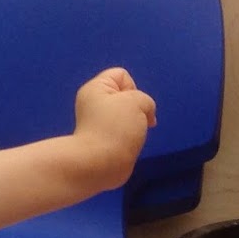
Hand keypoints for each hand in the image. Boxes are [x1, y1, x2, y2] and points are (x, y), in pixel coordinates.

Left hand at [72, 67, 156, 190]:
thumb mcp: (137, 101)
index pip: (121, 75)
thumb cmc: (115, 127)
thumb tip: (142, 117)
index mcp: (95, 88)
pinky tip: (129, 144)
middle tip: (134, 120)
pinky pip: (125, 130)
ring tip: (132, 134)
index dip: (132, 87)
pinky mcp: (104, 139)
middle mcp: (94, 103)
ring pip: (128, 115)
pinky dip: (131, 136)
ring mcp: (98, 122)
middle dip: (137, 107)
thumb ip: (145, 100)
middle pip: (127, 96)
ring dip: (136, 123)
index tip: (131, 103)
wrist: (100, 162)